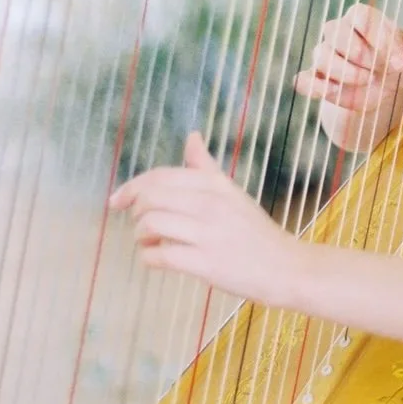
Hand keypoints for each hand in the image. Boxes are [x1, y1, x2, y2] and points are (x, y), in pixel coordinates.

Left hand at [110, 133, 301, 306]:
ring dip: (140, 236)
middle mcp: (210, 204)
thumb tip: (192, 136)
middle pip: (150, 198)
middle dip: (135, 212)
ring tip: (150, 243)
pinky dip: (149, 258)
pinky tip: (156, 259)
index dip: (132, 187)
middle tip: (141, 224)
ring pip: (150, 224)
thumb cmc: (255, 232)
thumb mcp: (232, 192)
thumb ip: (206, 166)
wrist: (285, 267)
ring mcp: (207, 234)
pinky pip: (159, 256)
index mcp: (215, 184)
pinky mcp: (205, 263)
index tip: (117, 201)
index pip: (160, 176)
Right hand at [293, 2, 402, 121]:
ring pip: (322, 55)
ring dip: (343, 71)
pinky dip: (314, 86)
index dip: (379, 38)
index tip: (400, 61)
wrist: (389, 88)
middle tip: (381, 70)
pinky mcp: (318, 80)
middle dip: (358, 53)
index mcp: (362, 19)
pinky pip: (304, 80)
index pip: (361, 17)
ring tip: (368, 81)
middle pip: (334, 31)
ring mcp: (326, 56)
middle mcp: (339, 32)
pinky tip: (332, 93)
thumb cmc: (402, 59)